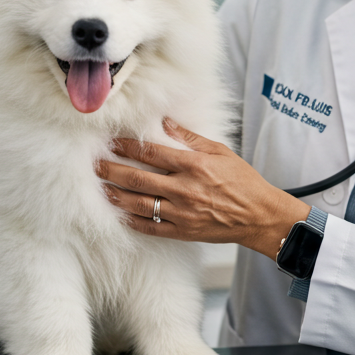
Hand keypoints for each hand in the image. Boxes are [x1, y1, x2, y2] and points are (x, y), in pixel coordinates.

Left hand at [96, 119, 310, 258]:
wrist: (259, 215)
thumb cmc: (243, 181)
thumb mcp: (220, 152)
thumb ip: (190, 138)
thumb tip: (166, 122)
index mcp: (194, 166)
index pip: (152, 153)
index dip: (128, 146)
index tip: (112, 142)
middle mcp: (185, 189)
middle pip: (138, 179)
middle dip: (113, 170)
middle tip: (95, 164)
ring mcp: (182, 213)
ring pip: (139, 204)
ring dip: (116, 195)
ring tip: (101, 189)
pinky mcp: (182, 232)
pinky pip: (151, 227)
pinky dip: (132, 221)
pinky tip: (119, 214)